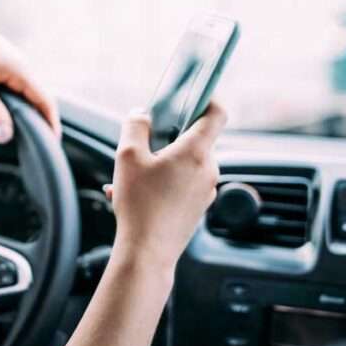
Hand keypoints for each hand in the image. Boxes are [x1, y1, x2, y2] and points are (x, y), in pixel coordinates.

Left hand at [0, 0, 60, 143]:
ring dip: (11, 113)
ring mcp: (9, 64)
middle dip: (32, 120)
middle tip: (28, 143)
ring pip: (18, 94)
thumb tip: (6, 137)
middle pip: (35, 99)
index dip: (52, 123)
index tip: (52, 143)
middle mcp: (19, 66)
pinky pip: (6, 88)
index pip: (46, 101)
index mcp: (20, 69)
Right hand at [105, 103, 225, 272]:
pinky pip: (182, 183)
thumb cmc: (139, 204)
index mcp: (197, 152)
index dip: (209, 98)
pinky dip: (162, 181)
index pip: (217, 113)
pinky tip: (135, 193)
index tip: (195, 93)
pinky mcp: (198, 207)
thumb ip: (135, 126)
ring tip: (130, 177)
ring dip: (160, 162)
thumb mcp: (127, 156)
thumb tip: (142, 114)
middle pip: (195, 139)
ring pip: (185, 163)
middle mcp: (209, 169)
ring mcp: (206, 190)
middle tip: (142, 143)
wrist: (147, 252)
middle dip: (168, 137)